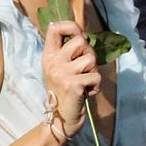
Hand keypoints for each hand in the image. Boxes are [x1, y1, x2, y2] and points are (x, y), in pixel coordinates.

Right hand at [41, 20, 100, 138]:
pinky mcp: (74, 85)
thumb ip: (68, 52)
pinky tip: (88, 92)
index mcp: (49, 56)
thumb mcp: (60, 69)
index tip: (79, 34)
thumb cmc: (65, 92)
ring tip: (86, 82)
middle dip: (89, 53)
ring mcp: (62, 73)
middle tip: (85, 69)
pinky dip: (96, 86)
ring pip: (91, 59)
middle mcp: (53, 62)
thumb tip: (83, 35)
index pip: (55, 28)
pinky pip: (96, 76)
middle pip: (81, 41)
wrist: (61, 119)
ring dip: (94, 72)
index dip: (71, 26)